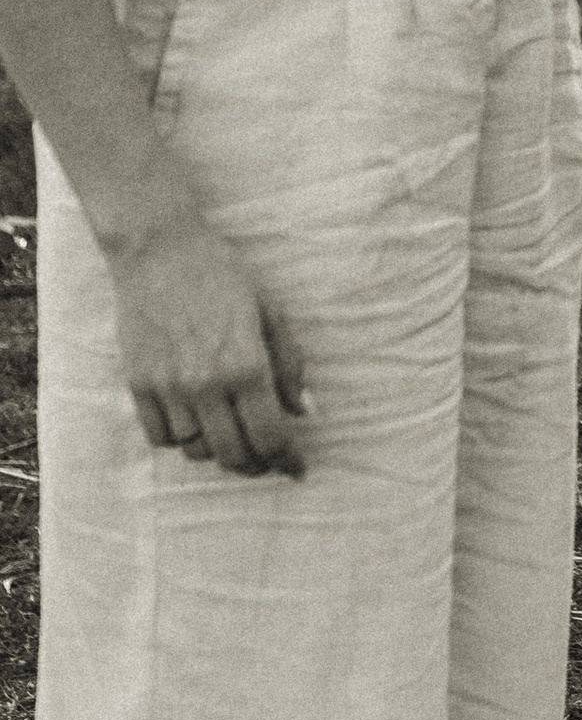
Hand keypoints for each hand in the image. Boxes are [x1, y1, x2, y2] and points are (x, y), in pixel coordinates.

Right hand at [110, 218, 308, 477]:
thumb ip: (289, 366)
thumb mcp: (271, 312)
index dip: (287, 460)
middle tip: (267, 461)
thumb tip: (305, 412)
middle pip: (232, 454)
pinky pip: (160, 436)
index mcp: (246, 365)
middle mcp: (206, 384)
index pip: (270, 436)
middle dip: (256, 465)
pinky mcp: (138, 383)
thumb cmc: (223, 275)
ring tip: (231, 438)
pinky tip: (195, 424)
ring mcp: (168, 386)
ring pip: (195, 451)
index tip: (296, 468)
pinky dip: (180, 440)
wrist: (160, 250)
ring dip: (218, 453)